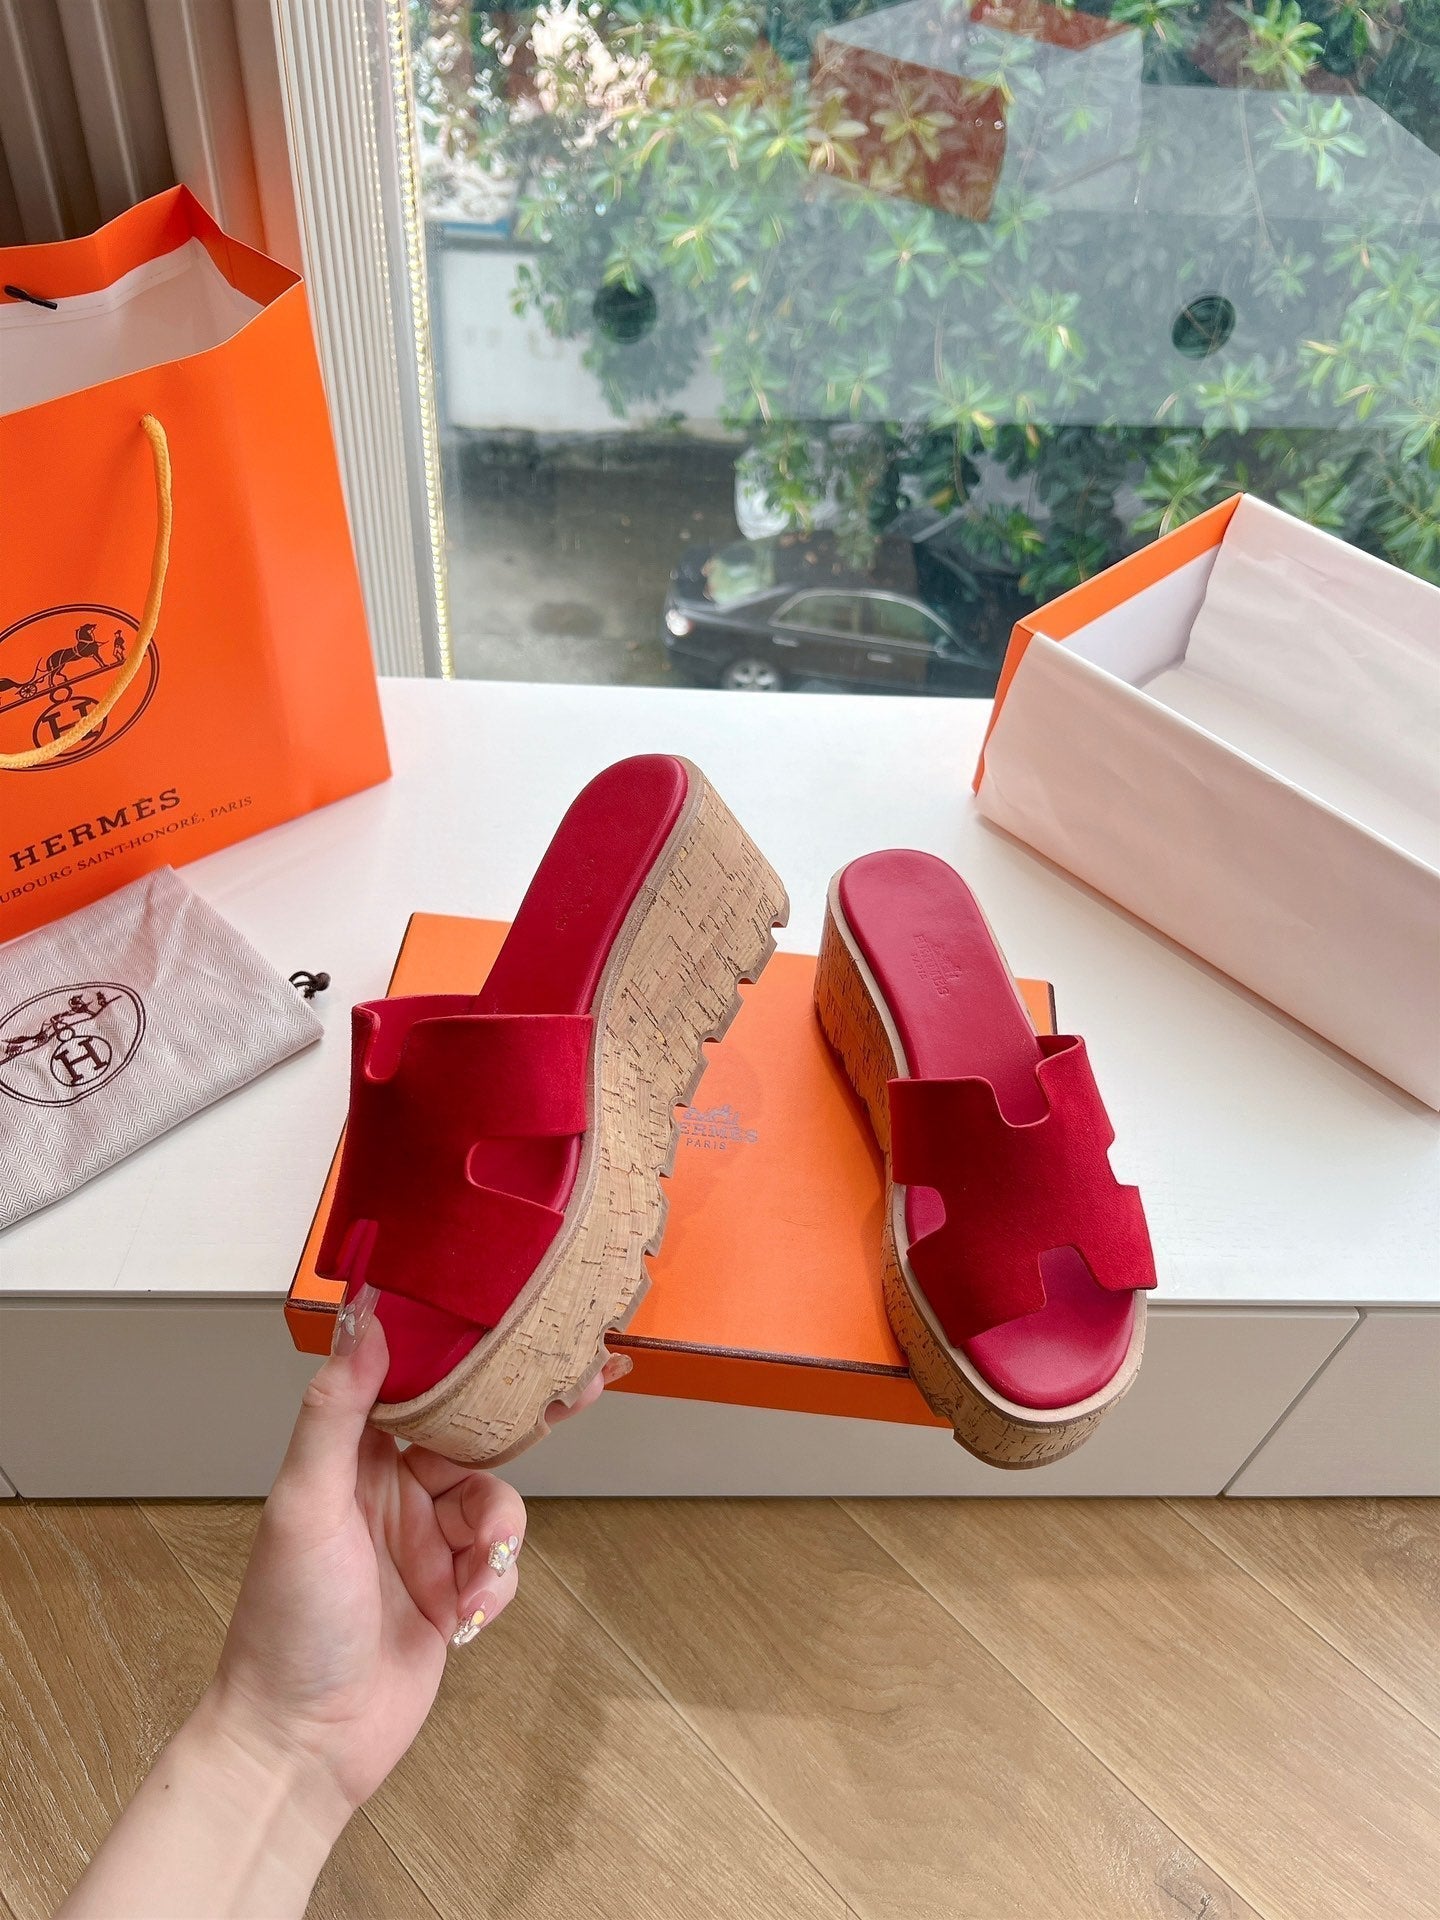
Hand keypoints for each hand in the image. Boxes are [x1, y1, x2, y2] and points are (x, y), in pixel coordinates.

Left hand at [207, 1320, 623, 1815]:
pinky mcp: (449, 1592)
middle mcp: (389, 1491)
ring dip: (498, 1532)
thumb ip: (334, 1412)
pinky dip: (495, 1582)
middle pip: (474, 1434)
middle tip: (581, 1387)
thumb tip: (364, 1322)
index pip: (417, 1382)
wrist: (302, 1744)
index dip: (467, 1352)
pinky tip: (465, 1614)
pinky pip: (500, 1562)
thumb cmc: (285, 1625)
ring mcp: (422, 1542)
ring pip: (495, 1501)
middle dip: (522, 1421)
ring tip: (476, 1574)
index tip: (516, 1320)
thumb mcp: (305, 1505)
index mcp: (351, 1458)